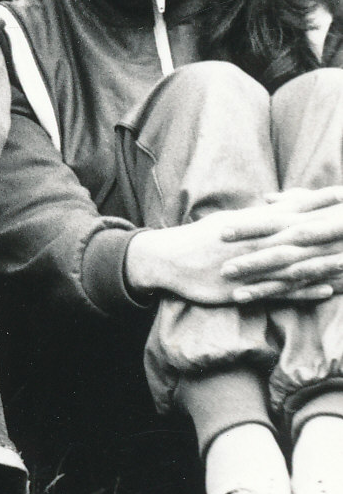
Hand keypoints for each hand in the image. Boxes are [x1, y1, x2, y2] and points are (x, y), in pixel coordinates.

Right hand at [127, 187, 342, 302]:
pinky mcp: (244, 289)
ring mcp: (251, 266)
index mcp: (252, 223)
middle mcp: (255, 243)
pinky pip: (280, 290)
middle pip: (302, 236)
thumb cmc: (199, 239)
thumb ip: (258, 217)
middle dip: (330, 231)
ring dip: (324, 263)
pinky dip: (303, 290)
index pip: (294, 209)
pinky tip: (325, 290)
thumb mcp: (229, 221)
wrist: (167, 259)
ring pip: (295, 264)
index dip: (320, 202)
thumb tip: (280, 207)